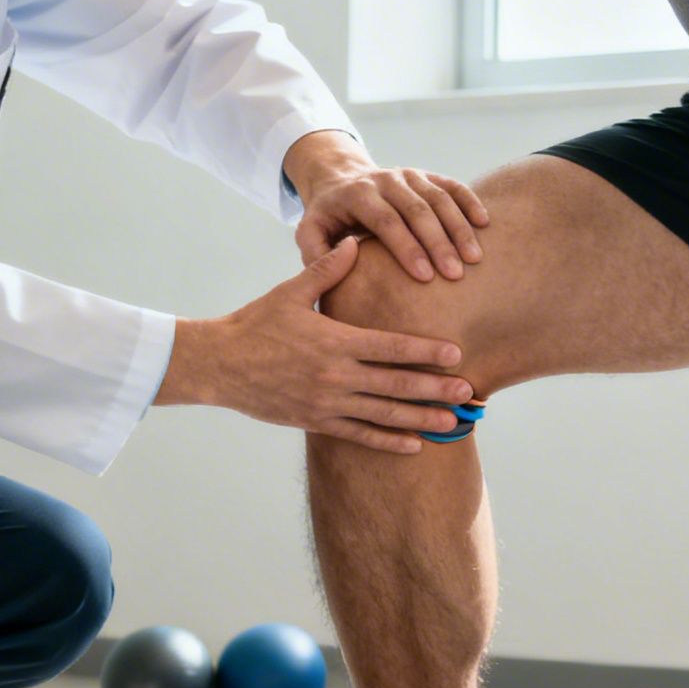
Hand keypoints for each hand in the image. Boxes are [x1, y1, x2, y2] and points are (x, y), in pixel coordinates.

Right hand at [155, 238, 474, 452]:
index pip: (391, 346)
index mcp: (335, 340)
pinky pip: (358, 435)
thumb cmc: (255, 324)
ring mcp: (326, 402)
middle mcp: (335, 375)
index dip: (427, 351)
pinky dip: (388, 440)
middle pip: (396, 384)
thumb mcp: (290, 292)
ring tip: (453, 424)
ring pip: (384, 415)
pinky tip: (414, 444)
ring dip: (421, 420)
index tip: (457, 353)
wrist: (218, 364)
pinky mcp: (315, 421)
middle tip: (470, 392)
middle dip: (436, 389)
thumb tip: (355, 243)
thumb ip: (327, 271)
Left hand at [284, 131, 488, 282]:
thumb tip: (340, 264)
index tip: (425, 277)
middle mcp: (386, 180)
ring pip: (439, 198)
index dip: (407, 247)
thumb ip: (315, 253)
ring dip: (459, 228)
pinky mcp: (425, 174)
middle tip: (456, 274)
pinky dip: (469, 201)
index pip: (387, 221)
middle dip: (439, 243)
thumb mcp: (309, 232)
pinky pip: (451, 185)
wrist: (339, 179)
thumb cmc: (327, 217)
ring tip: (474, 258)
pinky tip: (484, 223)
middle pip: (418, 210)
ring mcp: (408, 175)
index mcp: (358, 194)